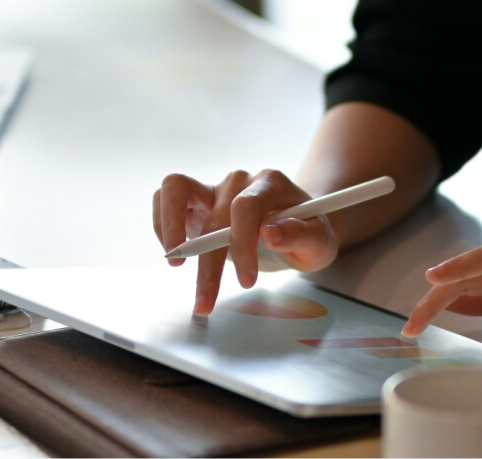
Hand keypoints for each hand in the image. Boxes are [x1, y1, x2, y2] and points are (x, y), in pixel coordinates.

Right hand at [152, 169, 341, 314]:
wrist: (297, 227)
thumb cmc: (308, 234)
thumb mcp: (318, 241)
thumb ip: (300, 235)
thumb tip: (270, 232)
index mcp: (270, 183)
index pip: (245, 207)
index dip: (242, 244)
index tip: (246, 281)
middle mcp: (238, 181)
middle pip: (213, 214)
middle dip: (208, 263)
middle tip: (206, 301)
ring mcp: (214, 188)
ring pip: (175, 190)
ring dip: (170, 229)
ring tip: (176, 264)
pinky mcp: (195, 200)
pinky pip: (165, 198)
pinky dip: (163, 224)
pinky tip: (175, 254)